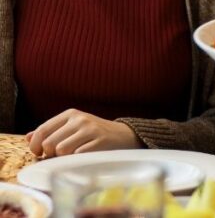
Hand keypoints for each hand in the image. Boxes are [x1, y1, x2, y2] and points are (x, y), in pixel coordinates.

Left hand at [27, 109, 142, 157]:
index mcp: (70, 114)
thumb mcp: (73, 127)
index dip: (35, 146)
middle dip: (51, 154)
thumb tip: (28, 137)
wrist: (125, 136)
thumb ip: (51, 131)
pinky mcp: (100, 142)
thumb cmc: (94, 134)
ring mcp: (91, 130)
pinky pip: (77, 156)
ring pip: (61, 151)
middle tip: (59, 156)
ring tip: (72, 156)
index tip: (39, 153)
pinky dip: (76, 161)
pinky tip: (82, 158)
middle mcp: (80, 119)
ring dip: (64, 158)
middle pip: (49, 143)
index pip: (42, 130)